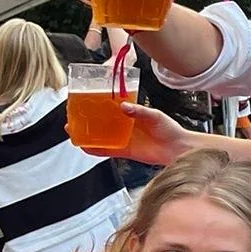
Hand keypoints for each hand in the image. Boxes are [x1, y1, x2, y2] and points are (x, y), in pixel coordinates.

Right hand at [71, 102, 190, 163]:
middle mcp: (124, 126)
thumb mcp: (155, 115)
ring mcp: (123, 139)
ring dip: (87, 135)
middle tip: (72, 117)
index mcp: (130, 114)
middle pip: (100, 123)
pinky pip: (107, 151)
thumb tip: (123, 106)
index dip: (96, 105)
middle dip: (86, 120)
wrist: (178, 148)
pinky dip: (95, 150)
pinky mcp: (125, 151)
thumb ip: (139, 111)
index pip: (109, 108)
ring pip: (100, 137)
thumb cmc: (170, 129)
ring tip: (73, 131)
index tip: (83, 100)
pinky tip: (85, 147)